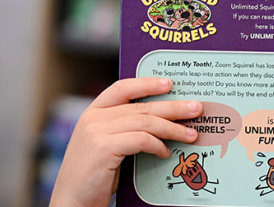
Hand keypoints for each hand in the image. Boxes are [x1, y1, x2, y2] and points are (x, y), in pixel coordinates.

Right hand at [50, 77, 202, 206]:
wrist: (71, 200)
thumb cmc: (94, 174)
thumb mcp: (108, 143)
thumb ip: (125, 127)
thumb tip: (164, 119)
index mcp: (93, 112)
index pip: (122, 88)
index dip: (147, 83)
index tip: (170, 84)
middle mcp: (93, 118)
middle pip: (142, 106)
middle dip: (173, 107)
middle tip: (196, 109)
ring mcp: (96, 132)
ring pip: (146, 122)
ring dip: (173, 128)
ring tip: (191, 135)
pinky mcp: (103, 148)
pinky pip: (141, 140)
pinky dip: (158, 145)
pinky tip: (165, 152)